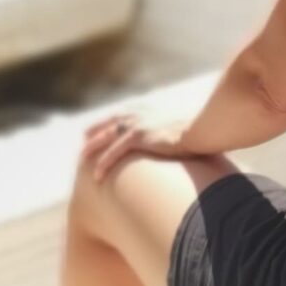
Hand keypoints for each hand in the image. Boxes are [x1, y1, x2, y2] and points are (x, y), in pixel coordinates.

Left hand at [80, 112, 195, 181]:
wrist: (202, 129)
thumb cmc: (197, 131)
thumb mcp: (179, 127)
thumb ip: (170, 131)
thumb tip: (175, 141)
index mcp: (146, 109)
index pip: (119, 116)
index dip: (105, 124)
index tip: (95, 132)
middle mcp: (137, 114)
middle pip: (107, 125)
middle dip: (93, 135)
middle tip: (83, 146)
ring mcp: (136, 124)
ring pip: (106, 138)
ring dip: (93, 151)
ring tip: (83, 163)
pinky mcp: (138, 137)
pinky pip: (113, 152)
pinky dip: (103, 163)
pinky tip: (96, 176)